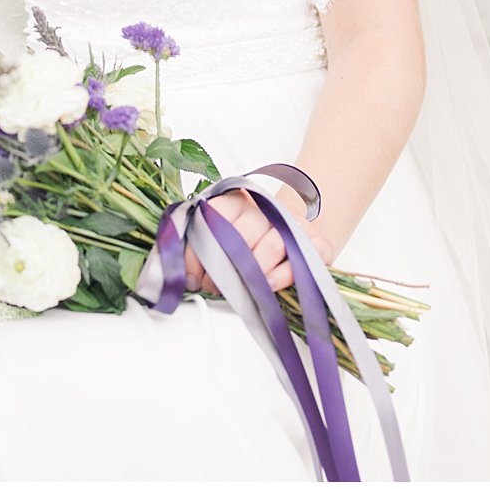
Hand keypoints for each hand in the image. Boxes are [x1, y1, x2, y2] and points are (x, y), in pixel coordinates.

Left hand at [185, 186, 332, 295]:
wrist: (298, 230)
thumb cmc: (253, 235)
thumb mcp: (225, 232)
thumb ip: (200, 241)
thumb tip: (172, 266)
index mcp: (236, 200)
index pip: (212, 217)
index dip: (197, 248)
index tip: (189, 274)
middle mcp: (263, 208)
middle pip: (240, 233)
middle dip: (222, 266)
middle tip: (210, 286)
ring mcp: (292, 224)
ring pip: (271, 244)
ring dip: (251, 272)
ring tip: (237, 288)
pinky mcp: (316, 244)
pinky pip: (298, 261)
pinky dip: (280, 276)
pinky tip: (266, 285)